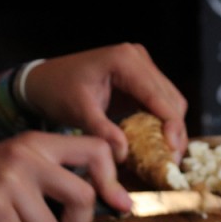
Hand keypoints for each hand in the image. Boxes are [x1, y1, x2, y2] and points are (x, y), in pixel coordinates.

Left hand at [24, 44, 188, 164]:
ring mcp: (141, 68)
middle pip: (172, 99)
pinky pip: (160, 105)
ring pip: (171, 103)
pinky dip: (162, 126)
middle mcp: (138, 59)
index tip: (173, 151)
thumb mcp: (78, 111)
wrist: (45, 81)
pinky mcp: (141, 81)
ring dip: (172, 130)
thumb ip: (102, 131)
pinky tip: (158, 145)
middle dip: (175, 132)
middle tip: (171, 162)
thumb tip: (124, 153)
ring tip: (166, 157)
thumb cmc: (57, 91)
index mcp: (125, 61)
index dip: (172, 125)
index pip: (159, 96)